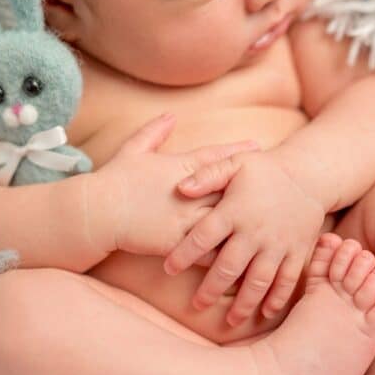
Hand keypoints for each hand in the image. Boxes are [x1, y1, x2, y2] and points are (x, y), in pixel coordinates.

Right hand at [91, 113, 259, 256]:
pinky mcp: (177, 242)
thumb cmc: (114, 180)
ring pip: (224, 222)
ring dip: (245, 225)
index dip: (239, 153)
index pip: (216, 158)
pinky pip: (208, 250)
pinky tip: (244, 259)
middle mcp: (188, 192)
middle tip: (278, 190)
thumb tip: (170, 114)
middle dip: (253, 191)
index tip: (260, 149)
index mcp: (180, 168)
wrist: (96, 212)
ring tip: (269, 228)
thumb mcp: (133, 150)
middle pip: (228, 190)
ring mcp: (184, 218)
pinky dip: (226, 254)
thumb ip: (154, 132)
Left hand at [164, 149, 325, 325]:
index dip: (184, 254)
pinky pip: (287, 280)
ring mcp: (278, 244)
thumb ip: (206, 175)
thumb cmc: (265, 170)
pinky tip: (265, 313)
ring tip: (229, 320)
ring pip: (258, 280)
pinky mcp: (297, 251)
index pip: (203, 236)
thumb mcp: (235, 163)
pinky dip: (277, 299)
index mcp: (235, 211)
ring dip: (243, 303)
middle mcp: (256, 231)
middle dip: (211, 289)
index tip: (168, 268)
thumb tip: (179, 188)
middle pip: (229, 267)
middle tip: (196, 305)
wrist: (310, 174)